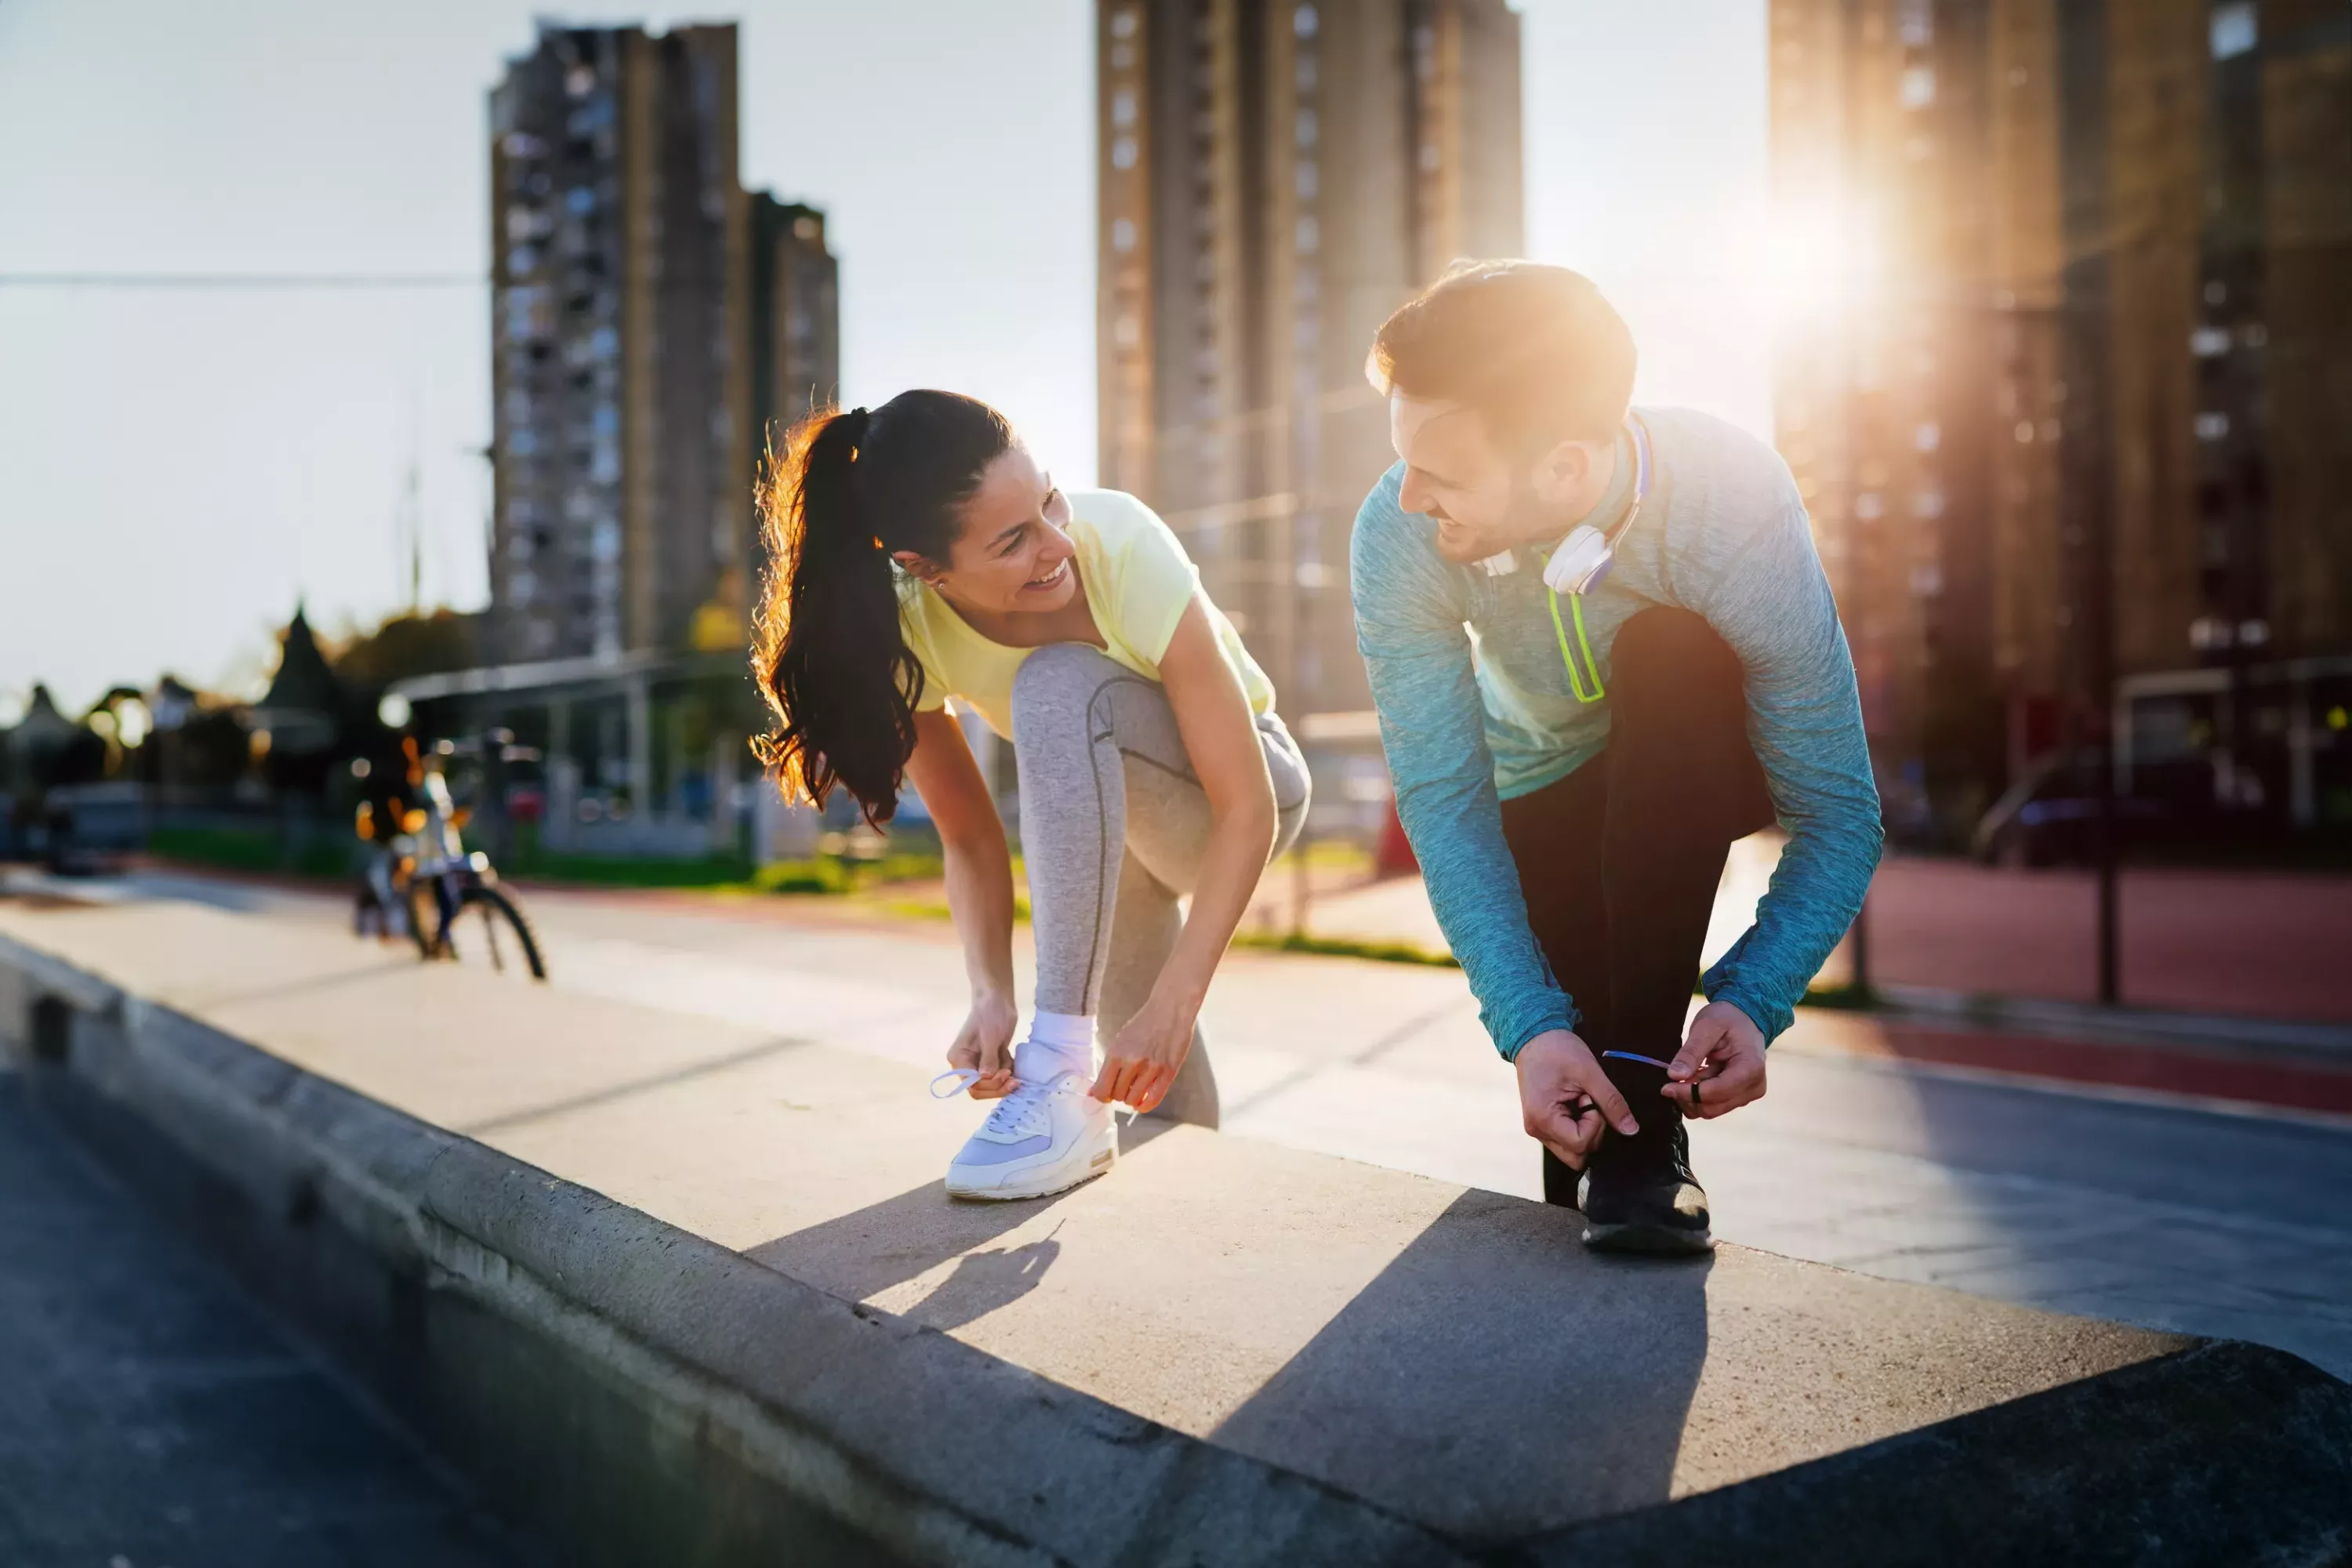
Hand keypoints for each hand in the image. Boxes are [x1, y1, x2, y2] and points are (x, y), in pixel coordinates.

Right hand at [946, 991, 1018, 1099]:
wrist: (998, 1000)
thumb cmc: (990, 1014)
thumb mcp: (990, 1036)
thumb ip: (988, 1058)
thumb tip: (985, 1077)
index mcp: (959, 1059)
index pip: (972, 1085)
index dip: (990, 1085)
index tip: (1005, 1074)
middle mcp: (966, 1065)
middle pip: (981, 1089)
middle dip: (998, 1086)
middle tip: (1014, 1078)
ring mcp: (978, 1064)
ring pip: (992, 1085)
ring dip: (1005, 1078)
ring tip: (1011, 1061)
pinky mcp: (991, 1062)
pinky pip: (1000, 1076)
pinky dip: (1008, 1071)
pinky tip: (1011, 1058)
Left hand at [1091, 989, 1196, 1113]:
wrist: (1170, 1009)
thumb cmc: (1144, 1024)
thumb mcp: (1120, 1041)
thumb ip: (1109, 1066)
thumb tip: (1093, 1091)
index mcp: (1116, 1053)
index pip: (1102, 1089)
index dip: (1102, 1096)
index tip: (1105, 1095)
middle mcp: (1132, 1063)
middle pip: (1117, 1096)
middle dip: (1118, 1095)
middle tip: (1124, 1087)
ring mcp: (1151, 1069)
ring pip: (1133, 1099)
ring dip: (1132, 1099)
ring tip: (1135, 1090)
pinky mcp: (1168, 1073)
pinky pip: (1154, 1099)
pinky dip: (1146, 1105)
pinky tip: (1143, 1102)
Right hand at [1514, 1029, 1638, 1168]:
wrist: (1534, 1036)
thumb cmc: (1558, 1050)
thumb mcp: (1589, 1073)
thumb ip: (1612, 1102)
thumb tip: (1631, 1130)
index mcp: (1543, 1118)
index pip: (1581, 1144)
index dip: (1595, 1125)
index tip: (1591, 1099)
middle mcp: (1536, 1130)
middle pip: (1576, 1155)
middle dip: (1591, 1133)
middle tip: (1588, 1103)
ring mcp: (1537, 1129)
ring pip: (1571, 1150)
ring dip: (1584, 1131)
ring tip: (1579, 1101)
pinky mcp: (1541, 1124)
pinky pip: (1565, 1139)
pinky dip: (1576, 1127)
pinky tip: (1574, 1105)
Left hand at [1665, 1001, 1767, 1118]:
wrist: (1744, 1018)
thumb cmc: (1727, 1018)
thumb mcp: (1706, 1027)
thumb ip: (1691, 1051)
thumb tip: (1674, 1075)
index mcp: (1751, 1068)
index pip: (1716, 1092)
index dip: (1688, 1093)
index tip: (1666, 1086)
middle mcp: (1754, 1087)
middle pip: (1712, 1107)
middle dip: (1688, 1096)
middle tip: (1672, 1079)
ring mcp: (1748, 1094)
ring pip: (1711, 1110)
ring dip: (1691, 1096)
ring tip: (1687, 1072)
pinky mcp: (1740, 1097)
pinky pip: (1713, 1105)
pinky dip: (1698, 1095)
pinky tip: (1695, 1076)